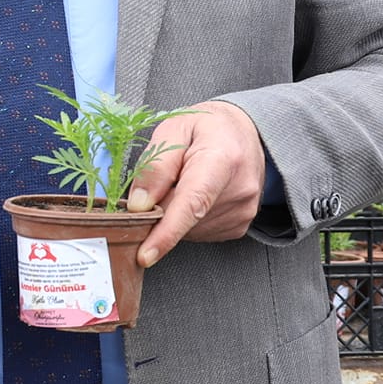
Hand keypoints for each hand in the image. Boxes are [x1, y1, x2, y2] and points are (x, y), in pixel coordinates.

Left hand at [125, 101, 266, 267]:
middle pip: (183, 218)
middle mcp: (239, 190)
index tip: (146, 255)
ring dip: (172, 213)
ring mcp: (243, 211)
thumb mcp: (174, 129)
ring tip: (182, 182)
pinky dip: (186, 220)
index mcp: (222, 160)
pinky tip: (193, 195)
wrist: (244, 133)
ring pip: (188, 230)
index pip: (192, 203)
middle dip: (159, 208)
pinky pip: (198, 233)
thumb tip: (139, 205)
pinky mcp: (240, 226)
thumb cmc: (207, 128)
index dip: (166, 232)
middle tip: (160, 182)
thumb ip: (155, 165)